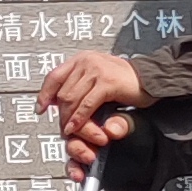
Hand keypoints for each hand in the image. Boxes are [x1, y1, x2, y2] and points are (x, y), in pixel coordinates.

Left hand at [34, 47, 144, 180]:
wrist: (151, 79)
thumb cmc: (125, 82)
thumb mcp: (97, 78)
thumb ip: (79, 84)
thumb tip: (55, 100)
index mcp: (81, 59)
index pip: (54, 76)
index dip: (44, 94)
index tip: (40, 109)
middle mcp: (86, 61)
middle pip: (62, 92)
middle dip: (60, 113)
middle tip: (63, 127)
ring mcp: (96, 70)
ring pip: (71, 99)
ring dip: (68, 119)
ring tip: (69, 131)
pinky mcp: (106, 82)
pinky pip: (86, 105)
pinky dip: (79, 119)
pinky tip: (75, 128)